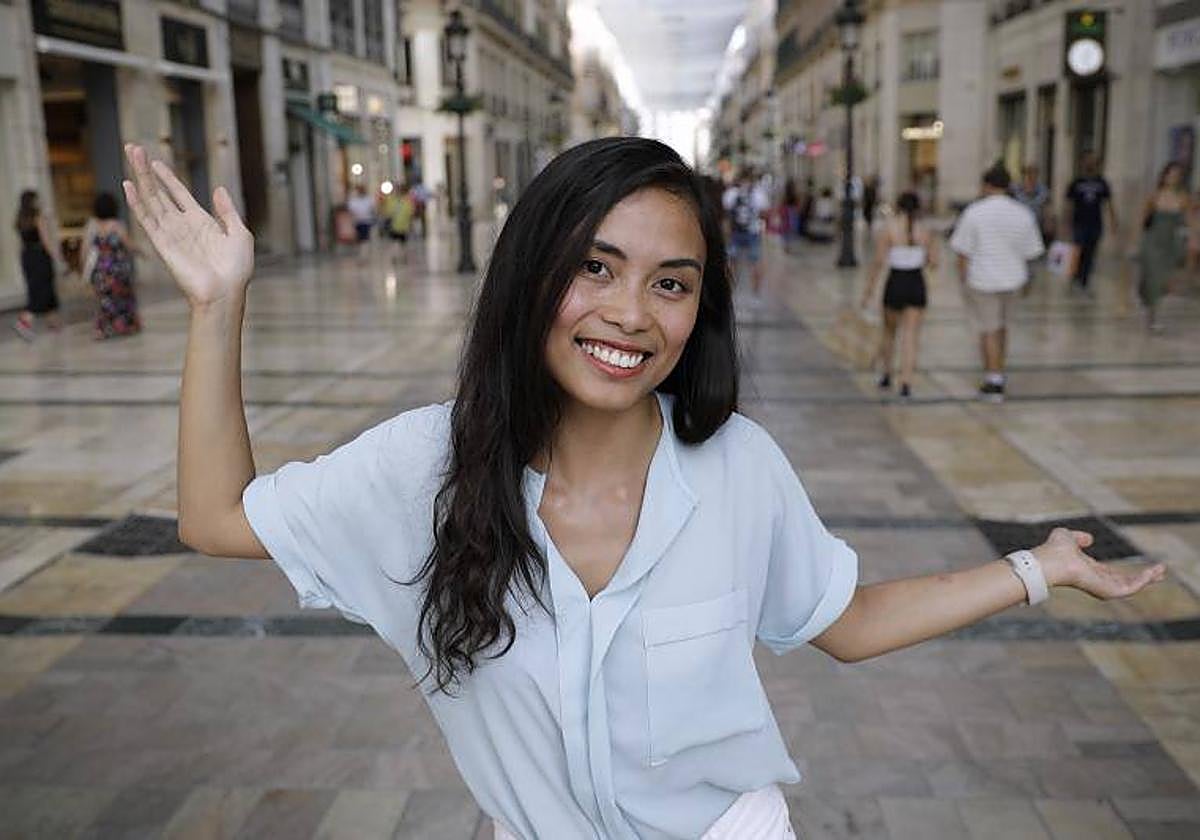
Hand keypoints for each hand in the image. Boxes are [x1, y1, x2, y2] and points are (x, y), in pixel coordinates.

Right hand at [122, 144, 252, 307]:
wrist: (226, 292)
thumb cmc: (236, 270)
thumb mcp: (240, 234)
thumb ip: (229, 211)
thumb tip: (218, 189)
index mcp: (201, 222)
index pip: (178, 194)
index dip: (167, 177)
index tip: (156, 160)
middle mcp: (182, 225)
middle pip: (159, 192)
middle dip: (147, 170)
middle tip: (133, 148)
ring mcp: (171, 233)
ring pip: (151, 200)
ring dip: (140, 177)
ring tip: (131, 155)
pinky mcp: (163, 244)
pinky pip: (147, 220)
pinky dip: (137, 203)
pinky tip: (128, 186)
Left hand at [1032, 528, 1164, 598]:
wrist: (1049, 560)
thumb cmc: (1054, 550)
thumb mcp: (1067, 537)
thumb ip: (1078, 537)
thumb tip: (1090, 539)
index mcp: (1090, 571)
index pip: (1113, 574)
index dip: (1128, 571)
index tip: (1145, 569)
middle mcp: (1097, 581)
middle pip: (1126, 582)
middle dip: (1144, 578)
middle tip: (1161, 572)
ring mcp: (1102, 587)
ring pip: (1130, 586)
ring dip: (1147, 578)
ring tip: (1161, 570)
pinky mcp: (1107, 591)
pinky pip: (1130, 588)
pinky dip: (1142, 581)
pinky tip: (1152, 572)